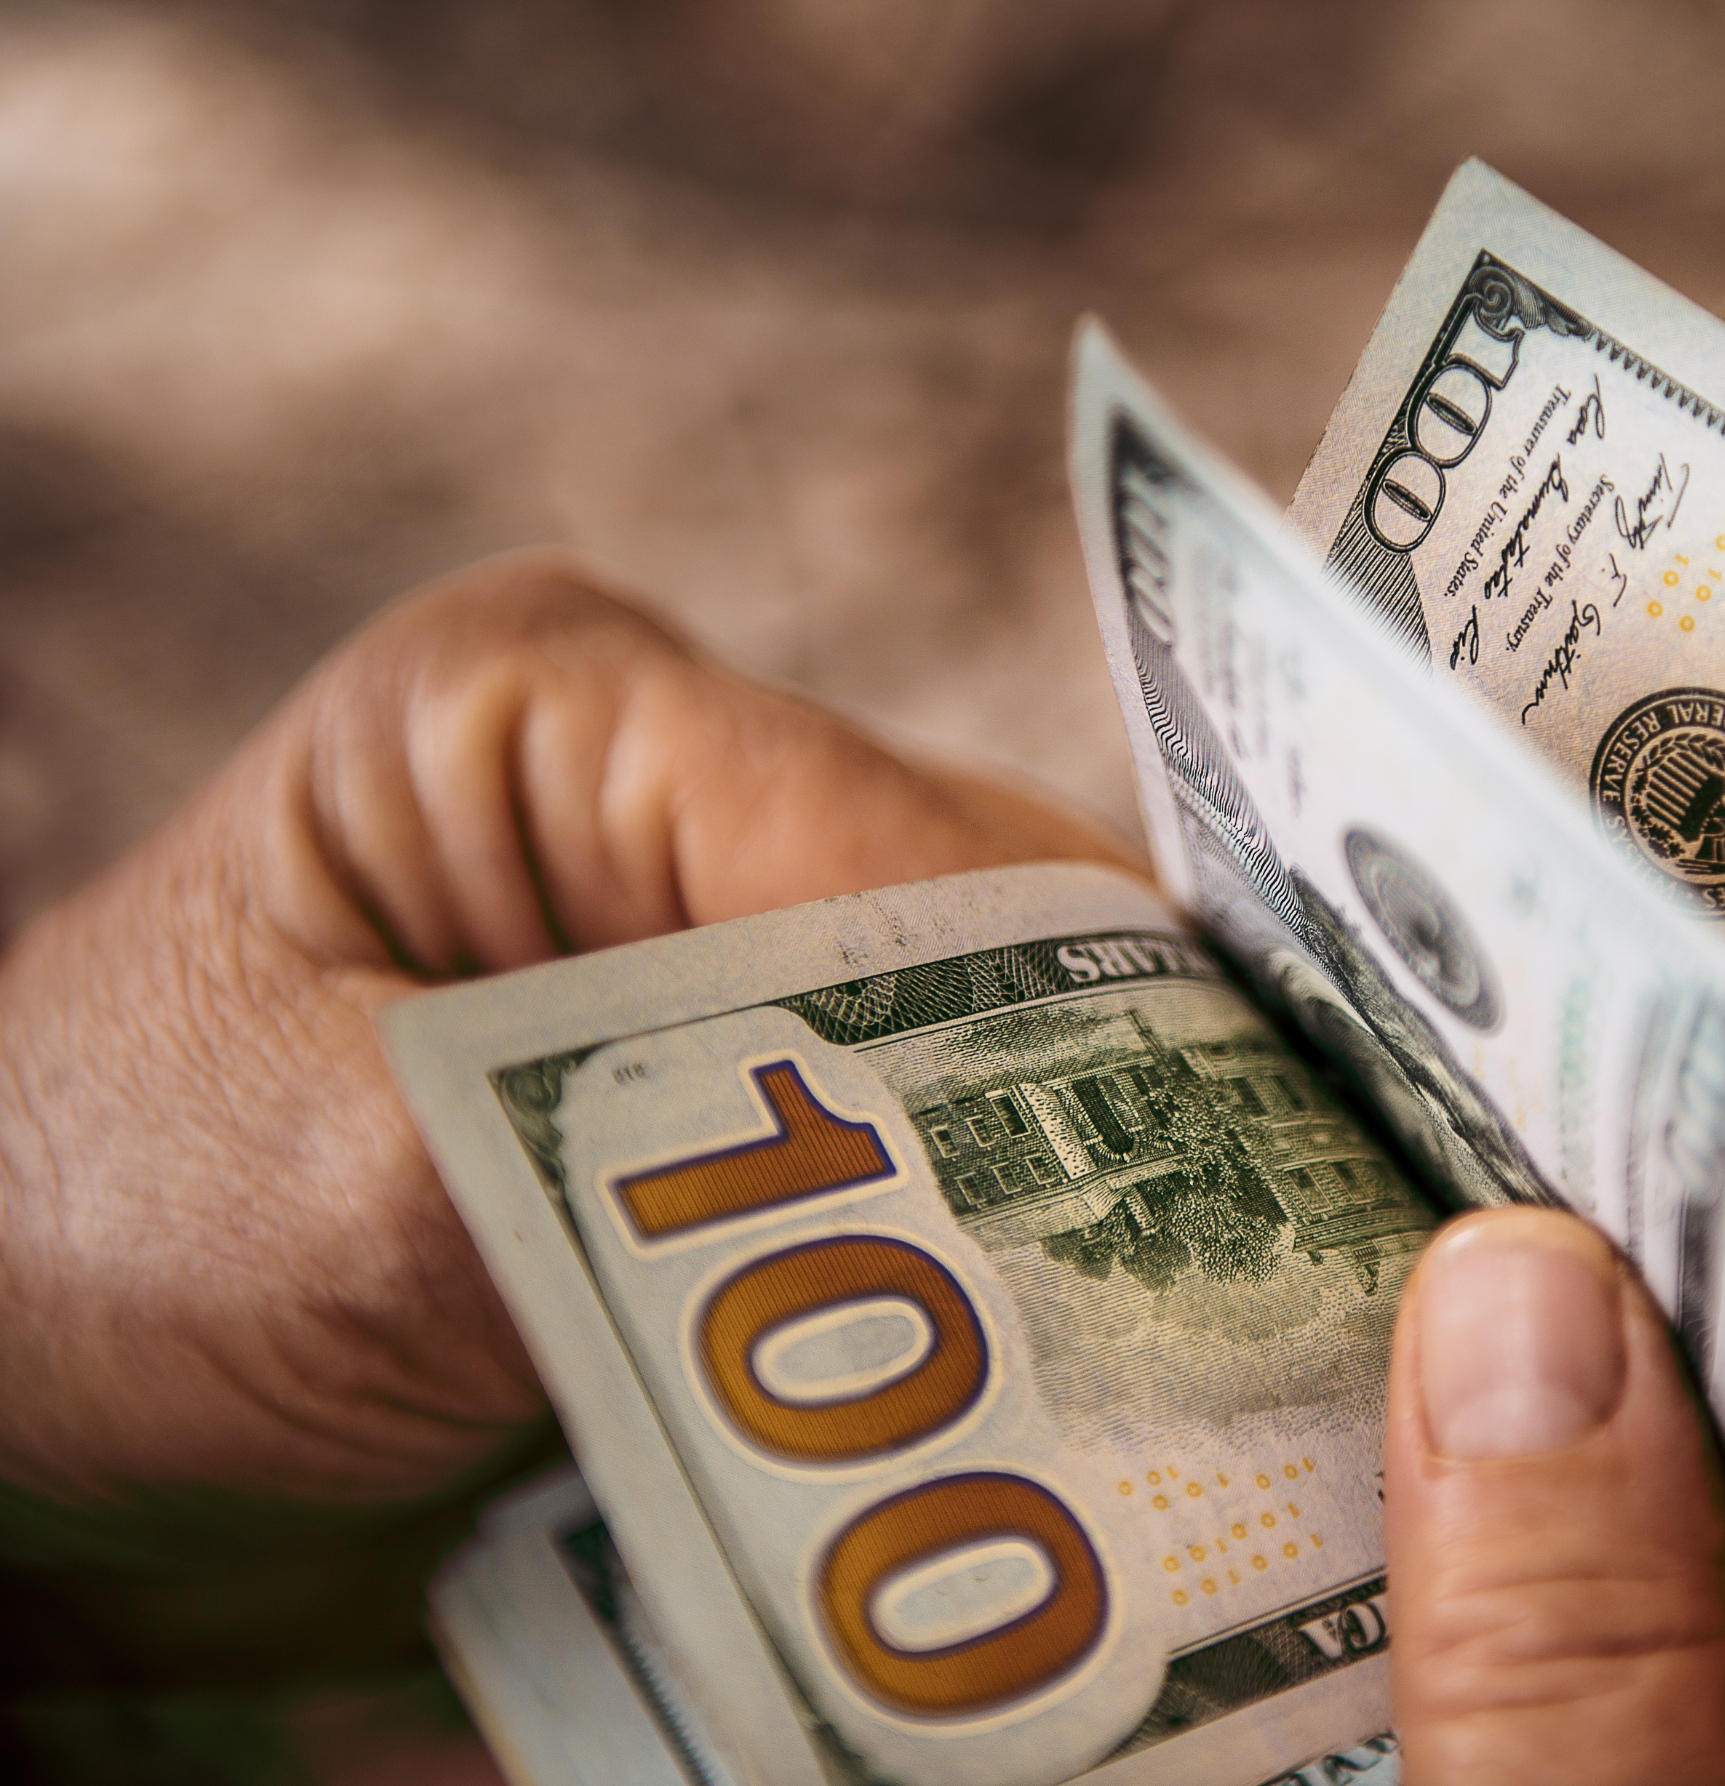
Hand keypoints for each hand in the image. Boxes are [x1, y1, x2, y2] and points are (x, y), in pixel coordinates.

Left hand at [0, 553, 1128, 1683]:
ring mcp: (703, 868)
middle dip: (1071, 1090)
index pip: (872, 830)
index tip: (1165, 1201)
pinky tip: (1048, 1300)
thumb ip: (655, 1184)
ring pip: (976, 990)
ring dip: (1047, 1149)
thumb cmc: (110, 1210)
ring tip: (1160, 1309)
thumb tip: (966, 1210)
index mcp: (546, 696)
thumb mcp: (357, 1210)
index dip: (1027, 1020)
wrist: (22, 1297)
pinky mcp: (732, 991)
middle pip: (966, 896)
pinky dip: (985, 1185)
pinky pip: (917, 1070)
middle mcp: (660, 748)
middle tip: (1212, 1280)